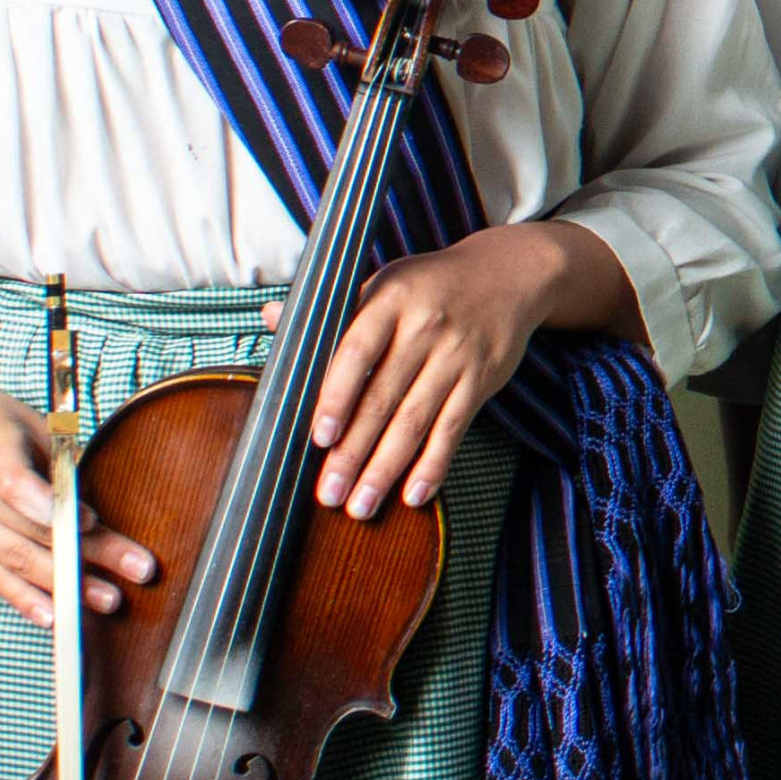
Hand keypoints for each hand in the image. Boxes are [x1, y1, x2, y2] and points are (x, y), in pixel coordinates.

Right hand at [0, 311, 154, 631]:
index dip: (53, 506)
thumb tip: (99, 507)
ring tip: (109, 598)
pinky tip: (56, 615)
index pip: (16, 484)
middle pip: (30, 531)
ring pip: (16, 562)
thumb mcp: (26, 421)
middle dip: (88, 555)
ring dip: (67, 585)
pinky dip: (26, 599)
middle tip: (136, 568)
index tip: (91, 521)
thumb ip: (60, 460)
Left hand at [302, 222, 593, 518]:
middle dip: (354, 452)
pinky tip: (414, 494)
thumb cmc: (431, 284)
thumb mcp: (384, 282)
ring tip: (361, 505)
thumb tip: (271, 316)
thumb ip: (333, 309)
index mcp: (391, 300)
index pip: (357, 351)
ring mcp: (456, 356)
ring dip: (386, 468)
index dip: (337, 396)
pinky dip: (434, 464)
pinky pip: (454, 428)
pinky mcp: (482, 379)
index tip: (321, 437)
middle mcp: (425, 328)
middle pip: (383, 398)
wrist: (509, 274)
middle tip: (329, 493)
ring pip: (416, 421)